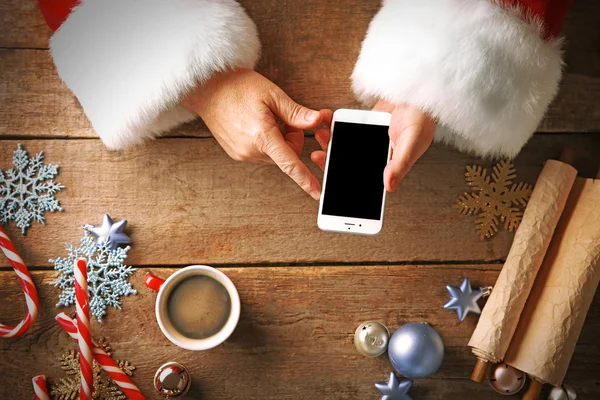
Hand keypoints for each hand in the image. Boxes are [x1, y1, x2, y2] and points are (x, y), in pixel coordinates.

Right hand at [182, 69, 327, 199]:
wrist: (207, 89)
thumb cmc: (237, 87)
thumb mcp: (272, 95)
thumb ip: (296, 113)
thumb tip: (316, 121)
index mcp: (262, 137)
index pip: (290, 164)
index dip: (305, 179)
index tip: (317, 193)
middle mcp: (250, 151)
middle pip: (287, 155)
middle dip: (292, 139)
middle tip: (282, 118)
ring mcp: (242, 154)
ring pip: (275, 155)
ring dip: (278, 141)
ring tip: (265, 119)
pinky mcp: (236, 154)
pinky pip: (261, 153)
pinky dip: (266, 142)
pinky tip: (255, 124)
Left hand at [311, 100, 435, 191]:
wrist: (419, 90)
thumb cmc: (422, 118)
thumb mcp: (412, 142)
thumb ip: (400, 164)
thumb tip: (389, 186)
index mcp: (390, 165)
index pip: (366, 180)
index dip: (348, 184)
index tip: (331, 185)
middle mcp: (377, 155)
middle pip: (351, 164)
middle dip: (333, 161)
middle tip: (317, 157)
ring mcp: (369, 140)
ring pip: (346, 147)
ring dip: (332, 143)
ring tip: (320, 137)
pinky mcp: (364, 126)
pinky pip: (347, 130)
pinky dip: (336, 128)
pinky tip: (326, 126)